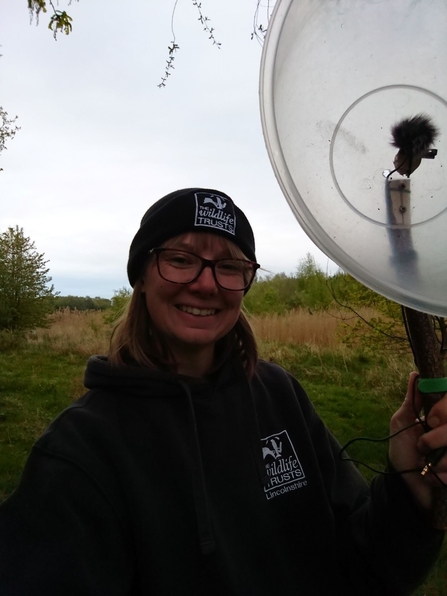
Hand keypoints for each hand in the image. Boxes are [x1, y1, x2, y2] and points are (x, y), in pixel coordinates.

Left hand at [389, 372, 446, 511]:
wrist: (405, 485)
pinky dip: (444, 475)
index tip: (430, 420)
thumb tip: (415, 374)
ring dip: (440, 460)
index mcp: (443, 420)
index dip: (444, 411)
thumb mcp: (402, 423)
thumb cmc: (402, 452)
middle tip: (423, 446)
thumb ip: (411, 401)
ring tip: (427, 464)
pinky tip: (434, 477)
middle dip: (436, 439)